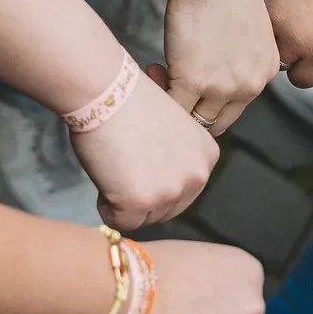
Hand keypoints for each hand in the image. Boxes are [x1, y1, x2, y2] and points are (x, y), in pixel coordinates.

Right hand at [71, 68, 218, 228]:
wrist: (107, 90)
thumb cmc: (129, 100)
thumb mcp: (171, 129)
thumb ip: (175, 157)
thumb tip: (160, 179)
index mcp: (207, 156)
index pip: (183, 191)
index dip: (155, 180)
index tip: (140, 157)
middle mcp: (197, 176)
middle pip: (166, 210)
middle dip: (141, 196)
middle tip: (123, 164)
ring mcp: (171, 190)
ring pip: (144, 219)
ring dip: (124, 201)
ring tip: (115, 166)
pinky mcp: (142, 201)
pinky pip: (120, 223)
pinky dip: (106, 206)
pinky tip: (104, 176)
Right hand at [161, 0, 279, 136]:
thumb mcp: (247, 31)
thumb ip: (236, 58)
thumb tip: (207, 72)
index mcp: (266, 71)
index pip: (237, 105)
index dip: (211, 98)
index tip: (193, 78)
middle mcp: (251, 85)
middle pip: (219, 120)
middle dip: (194, 109)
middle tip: (171, 83)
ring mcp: (223, 87)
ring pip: (196, 118)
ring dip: (175, 103)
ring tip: (159, 73)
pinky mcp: (194, 82)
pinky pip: (174, 106)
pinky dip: (160, 93)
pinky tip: (153, 69)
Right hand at [266, 0, 312, 94]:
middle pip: (302, 81)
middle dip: (303, 66)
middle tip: (304, 45)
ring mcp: (295, 39)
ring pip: (281, 65)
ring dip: (285, 52)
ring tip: (292, 30)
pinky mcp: (274, 22)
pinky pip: (267, 41)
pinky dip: (272, 33)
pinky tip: (282, 17)